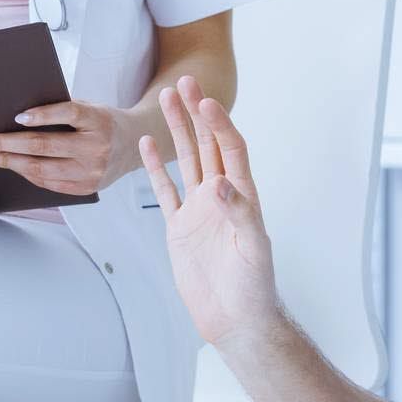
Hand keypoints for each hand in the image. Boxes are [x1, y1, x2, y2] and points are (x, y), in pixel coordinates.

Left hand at [0, 99, 141, 196]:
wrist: (136, 144)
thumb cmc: (103, 121)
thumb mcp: (91, 107)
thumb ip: (62, 110)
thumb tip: (16, 116)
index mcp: (99, 119)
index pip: (69, 113)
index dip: (43, 115)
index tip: (17, 117)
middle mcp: (97, 147)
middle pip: (45, 145)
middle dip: (6, 144)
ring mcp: (92, 171)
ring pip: (42, 168)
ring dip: (9, 162)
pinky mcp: (87, 188)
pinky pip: (49, 182)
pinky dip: (26, 173)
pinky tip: (10, 165)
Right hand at [138, 75, 281, 349]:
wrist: (235, 319)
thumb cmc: (254, 288)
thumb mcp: (253, 250)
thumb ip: (240, 215)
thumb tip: (222, 185)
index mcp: (242, 196)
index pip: (231, 149)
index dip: (220, 124)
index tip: (205, 101)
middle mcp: (220, 196)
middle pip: (208, 145)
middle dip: (196, 114)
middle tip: (183, 83)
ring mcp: (198, 210)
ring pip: (186, 160)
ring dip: (177, 131)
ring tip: (165, 100)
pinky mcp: (179, 227)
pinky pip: (166, 190)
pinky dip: (156, 167)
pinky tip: (147, 145)